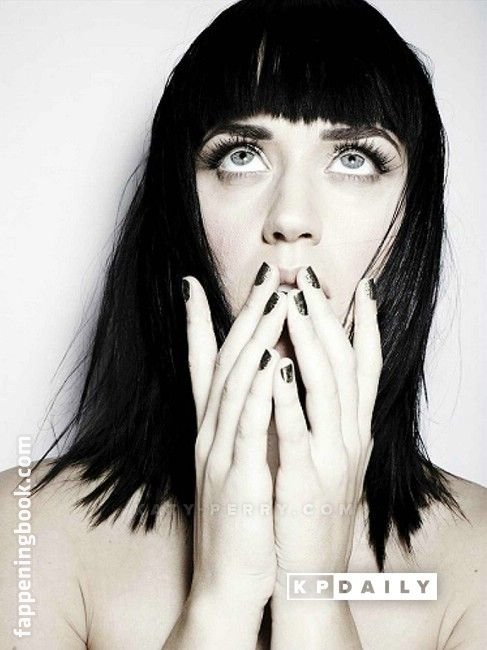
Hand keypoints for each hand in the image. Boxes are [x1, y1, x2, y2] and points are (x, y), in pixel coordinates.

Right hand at [183, 263, 286, 610]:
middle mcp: (211, 435)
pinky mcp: (238, 480)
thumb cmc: (242, 522)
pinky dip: (257, 392)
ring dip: (254, 340)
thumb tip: (259, 387)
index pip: (204, 367)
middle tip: (264, 276)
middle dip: (245, 316)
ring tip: (274, 301)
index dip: (200, 324)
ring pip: (235, 385)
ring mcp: (221, 455)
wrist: (229, 583)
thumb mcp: (239, 465)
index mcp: (213, 431)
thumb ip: (245, 426)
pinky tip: (269, 361)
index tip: (198, 284)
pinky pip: (248, 428)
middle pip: (225, 364)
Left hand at [271, 268, 381, 587]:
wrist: (310, 576)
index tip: (359, 285)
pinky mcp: (306, 481)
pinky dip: (289, 399)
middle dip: (329, 318)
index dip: (366, 324)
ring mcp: (332, 458)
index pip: (366, 366)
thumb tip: (312, 372)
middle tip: (312, 278)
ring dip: (310, 344)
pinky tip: (276, 369)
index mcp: (355, 430)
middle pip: (344, 365)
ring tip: (296, 305)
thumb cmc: (313, 512)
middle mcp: (351, 437)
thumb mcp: (329, 457)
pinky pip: (299, 433)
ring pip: (326, 389)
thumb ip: (326, 417)